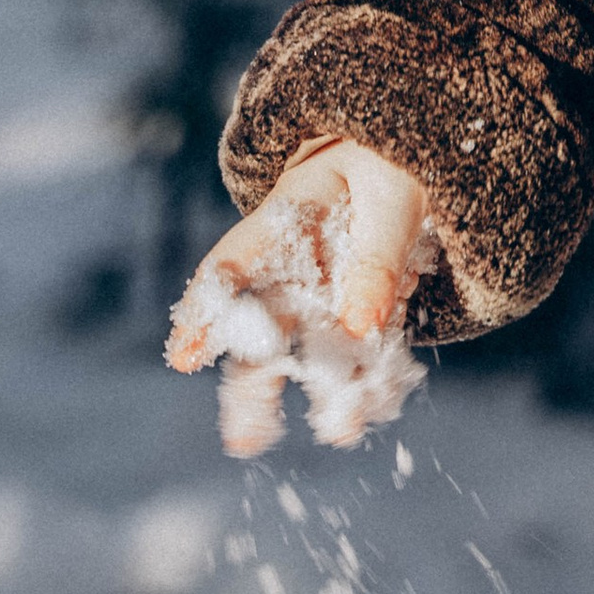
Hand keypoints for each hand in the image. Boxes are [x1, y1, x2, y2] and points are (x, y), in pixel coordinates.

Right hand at [165, 140, 433, 456]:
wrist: (410, 154)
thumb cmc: (386, 162)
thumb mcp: (388, 197)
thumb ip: (374, 260)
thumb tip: (359, 327)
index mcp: (284, 219)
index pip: (234, 263)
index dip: (206, 309)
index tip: (183, 357)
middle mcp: (296, 263)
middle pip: (263, 326)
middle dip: (253, 383)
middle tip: (242, 439)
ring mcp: (328, 289)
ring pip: (309, 348)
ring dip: (320, 391)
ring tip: (338, 432)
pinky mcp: (366, 307)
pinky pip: (361, 349)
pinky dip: (369, 381)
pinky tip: (371, 413)